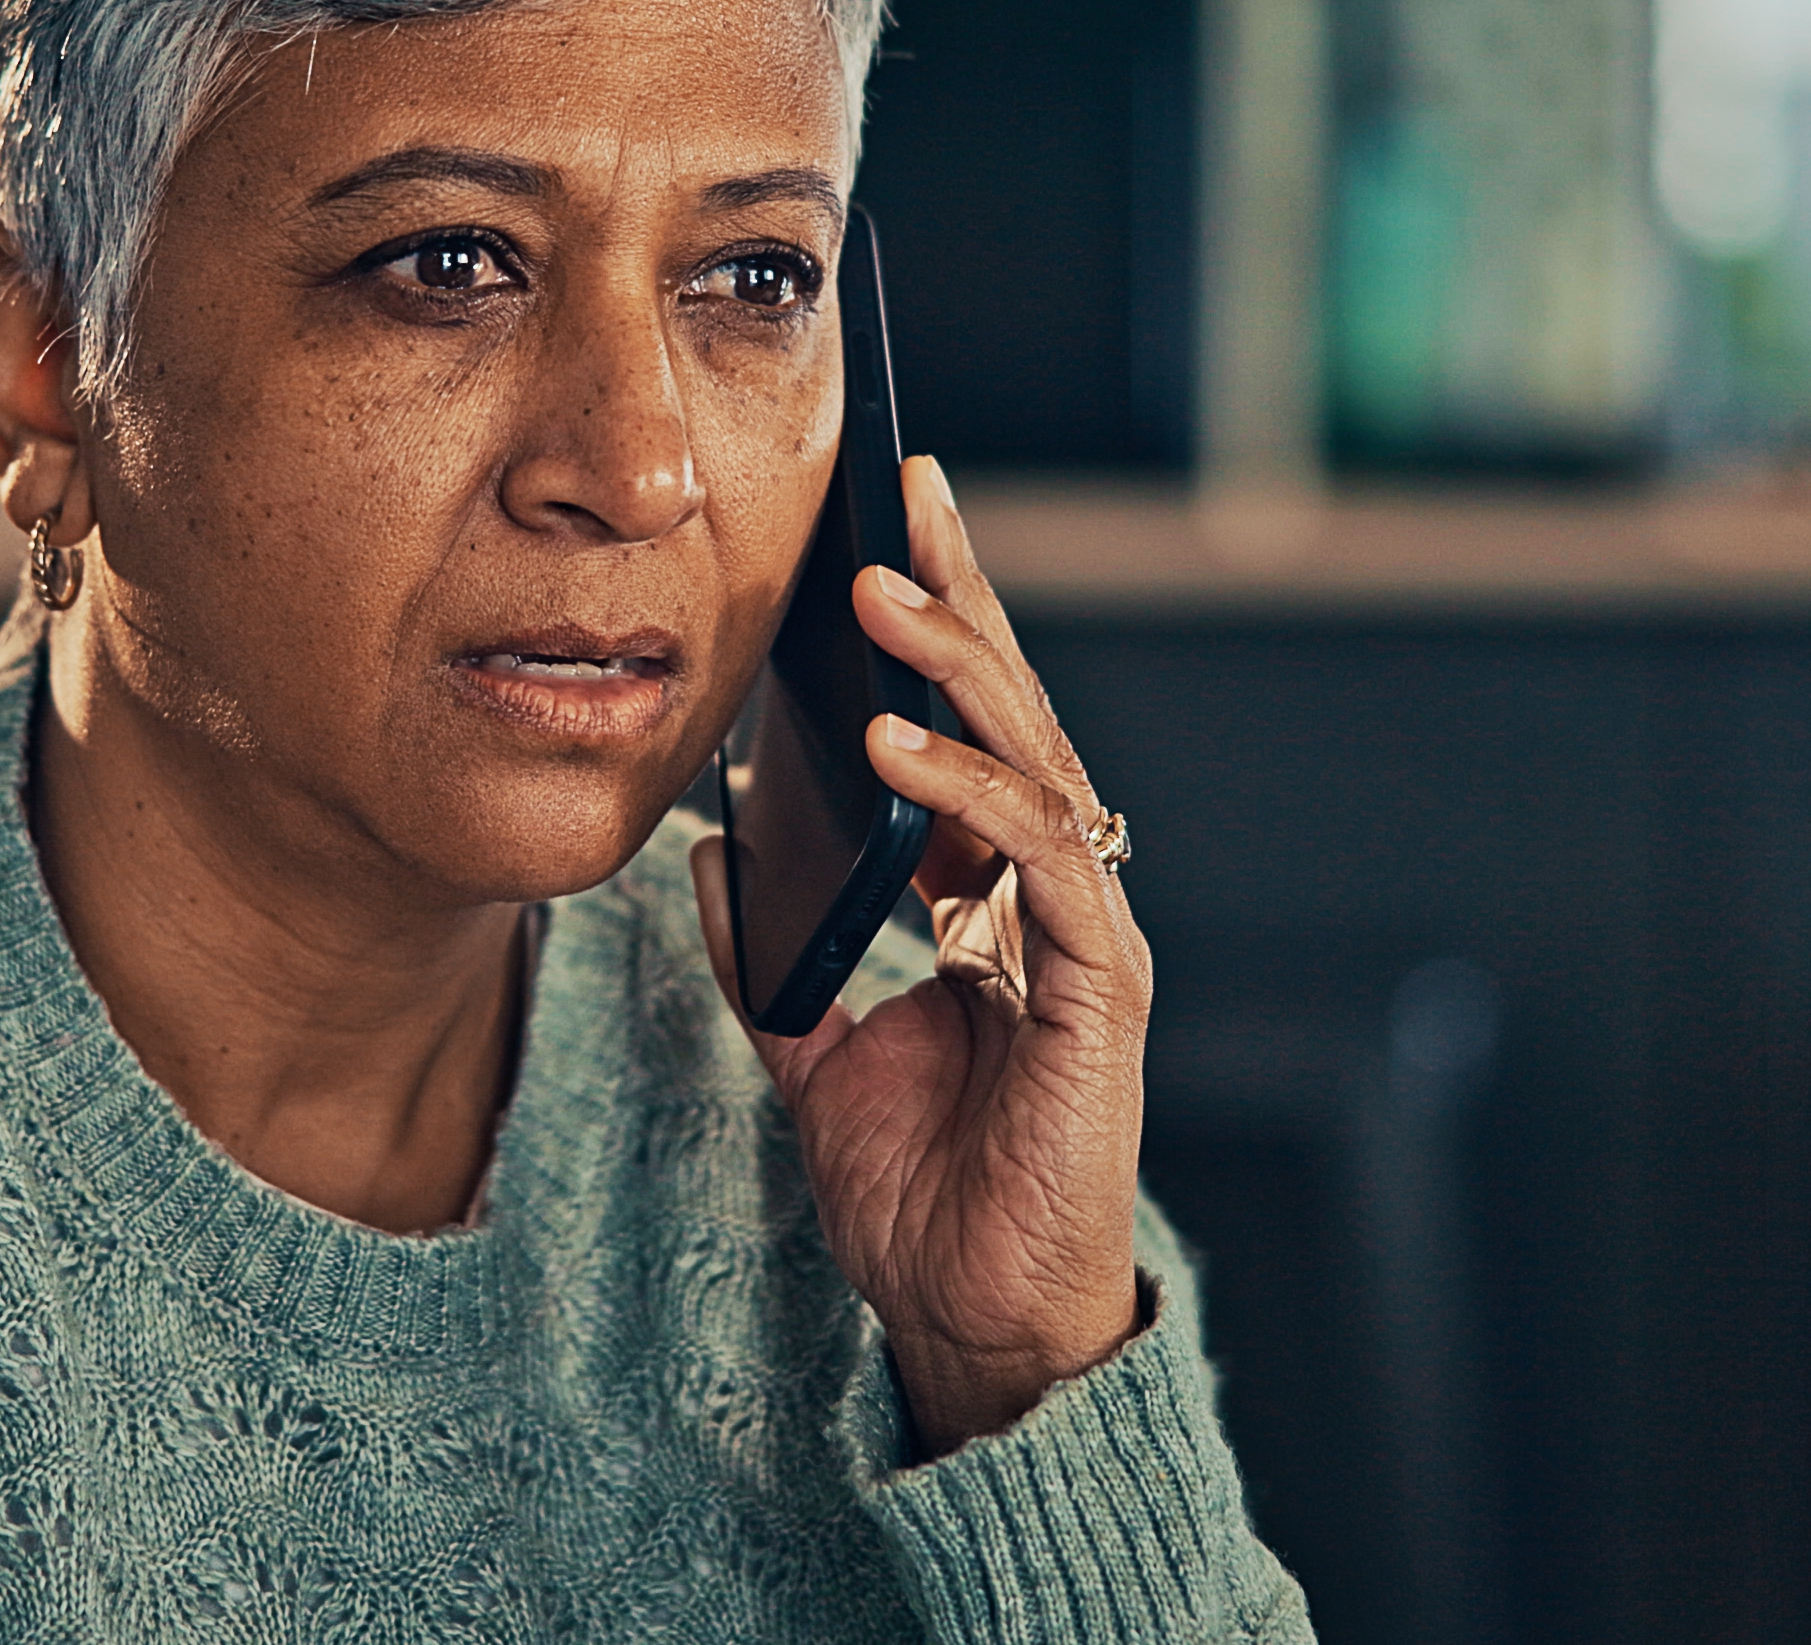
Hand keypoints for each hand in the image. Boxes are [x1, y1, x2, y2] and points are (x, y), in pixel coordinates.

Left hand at [692, 455, 1150, 1458]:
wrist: (971, 1315)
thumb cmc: (922, 1194)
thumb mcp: (813, 1049)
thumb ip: (772, 950)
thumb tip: (711, 847)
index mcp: (991, 899)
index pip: (967, 732)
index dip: (930, 631)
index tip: (876, 532)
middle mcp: (1049, 898)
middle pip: (1014, 713)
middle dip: (960, 598)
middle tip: (906, 494)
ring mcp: (1084, 937)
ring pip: (1035, 760)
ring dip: (954, 670)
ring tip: (879, 599)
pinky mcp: (1098, 988)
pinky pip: (1040, 860)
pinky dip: (970, 793)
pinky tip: (897, 747)